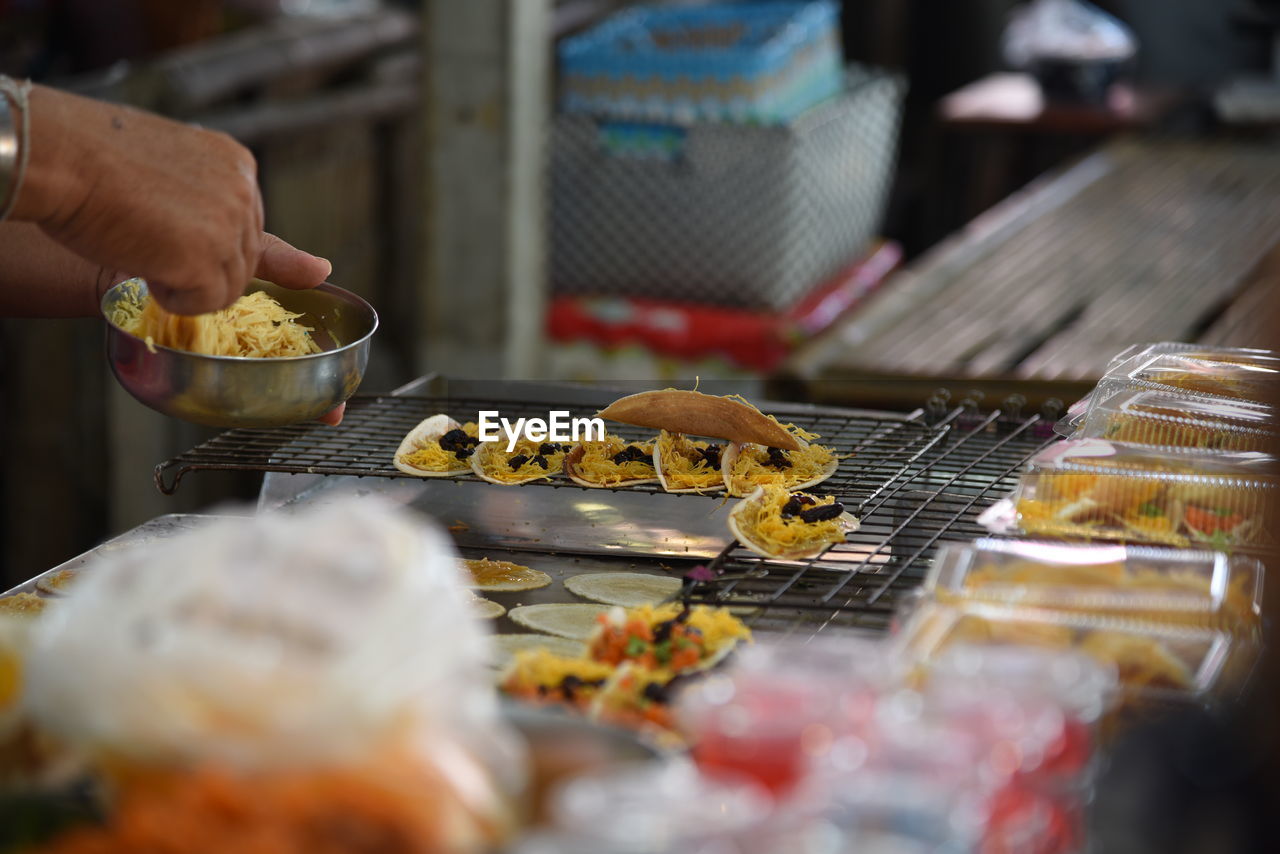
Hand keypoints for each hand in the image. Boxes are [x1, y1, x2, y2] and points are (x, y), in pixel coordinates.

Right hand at [10, 85, 329, 312]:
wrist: (58, 154)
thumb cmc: (98, 161)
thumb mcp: (181, 181)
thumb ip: (246, 225)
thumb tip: (324, 272)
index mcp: (238, 165)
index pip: (244, 231)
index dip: (203, 240)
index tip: (168, 225)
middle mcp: (244, 193)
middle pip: (239, 264)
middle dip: (195, 264)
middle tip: (145, 232)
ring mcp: (229, 226)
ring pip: (227, 289)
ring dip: (182, 281)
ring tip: (141, 241)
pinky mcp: (207, 257)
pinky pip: (203, 304)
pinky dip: (172, 297)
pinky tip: (142, 261)